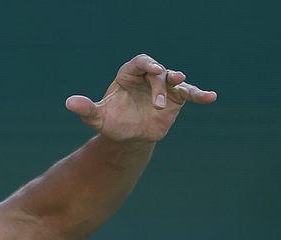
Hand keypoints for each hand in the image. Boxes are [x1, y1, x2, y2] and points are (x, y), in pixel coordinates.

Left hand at [65, 54, 216, 142]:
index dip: (147, 64)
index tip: (154, 69)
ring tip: (188, 91)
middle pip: (158, 73)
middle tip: (158, 104)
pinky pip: (190, 94)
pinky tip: (211, 97)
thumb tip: (69, 102)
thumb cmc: (112, 122)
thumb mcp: (97, 118)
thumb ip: (86, 109)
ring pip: (175, 81)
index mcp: (129, 74)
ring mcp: (164, 87)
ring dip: (181, 86)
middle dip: (160, 85)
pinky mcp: (176, 99)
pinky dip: (200, 95)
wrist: (127, 136)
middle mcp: (149, 77)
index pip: (139, 63)